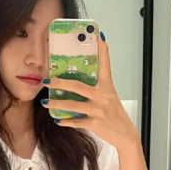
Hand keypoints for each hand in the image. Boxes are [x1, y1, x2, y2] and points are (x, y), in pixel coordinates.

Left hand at [42, 36, 139, 150]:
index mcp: (107, 86)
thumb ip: (96, 87)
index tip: (97, 35)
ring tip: (45, 102)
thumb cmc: (114, 113)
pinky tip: (58, 120)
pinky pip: (77, 122)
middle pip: (79, 86)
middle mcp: (102, 96)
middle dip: (61, 82)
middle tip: (47, 80)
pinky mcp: (96, 124)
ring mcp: (99, 110)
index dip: (102, 50)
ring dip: (57, 103)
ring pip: (74, 105)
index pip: (105, 64)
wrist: (125, 134)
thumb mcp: (109, 96)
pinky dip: (66, 121)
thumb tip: (76, 79)